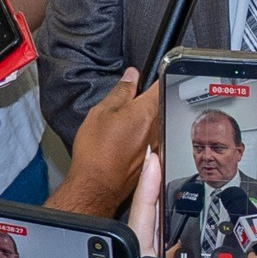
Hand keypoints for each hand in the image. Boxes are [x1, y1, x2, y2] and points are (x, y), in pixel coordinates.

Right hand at [64, 67, 155, 210]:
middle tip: (130, 99)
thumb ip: (120, 91)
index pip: (160, 85)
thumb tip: (130, 77)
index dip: (156, 76)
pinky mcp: (150, 158)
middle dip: (147, 99)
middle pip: (159, 104)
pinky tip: (124, 140)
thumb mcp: (102, 111)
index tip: (152, 73)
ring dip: (144, 119)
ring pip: (155, 122)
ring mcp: (155, 144)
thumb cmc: (96, 151)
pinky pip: (150, 139)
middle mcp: (156, 128)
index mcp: (146, 111)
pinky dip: (141, 135)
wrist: (96, 185)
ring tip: (123, 123)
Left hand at [122, 149, 256, 257]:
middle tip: (167, 156)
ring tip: (176, 185)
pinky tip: (185, 240)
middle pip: (142, 235)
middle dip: (155, 194)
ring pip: (146, 254)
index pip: (144, 237)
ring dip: (160, 220)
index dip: (149, 195)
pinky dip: (168, 251)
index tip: (153, 160)